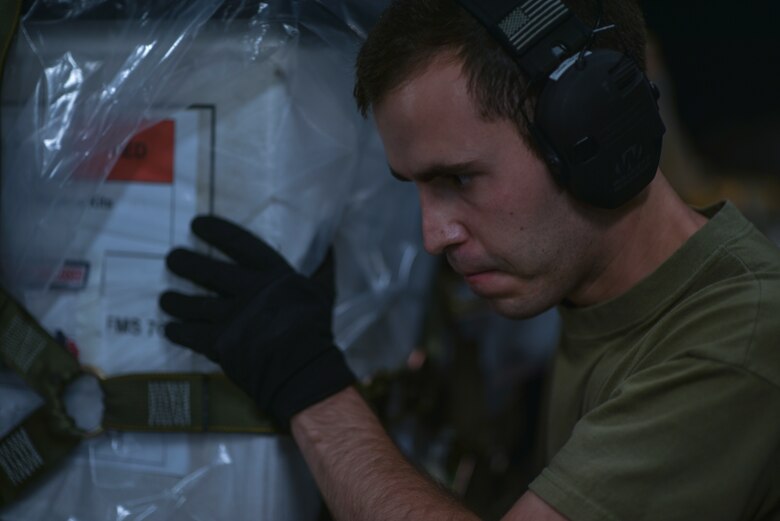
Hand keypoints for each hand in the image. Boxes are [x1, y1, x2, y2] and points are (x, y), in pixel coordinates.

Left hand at [159, 215, 354, 426]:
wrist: (304, 369)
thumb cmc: (316, 329)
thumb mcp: (323, 291)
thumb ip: (322, 267)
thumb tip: (330, 243)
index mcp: (272, 275)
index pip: (239, 244)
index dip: (216, 231)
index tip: (197, 224)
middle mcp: (247, 291)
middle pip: (207, 272)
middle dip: (185, 263)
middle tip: (173, 259)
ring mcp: (231, 317)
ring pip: (192, 304)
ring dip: (175, 300)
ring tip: (166, 298)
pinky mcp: (219, 343)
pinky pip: (190, 334)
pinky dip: (177, 331)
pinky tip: (170, 328)